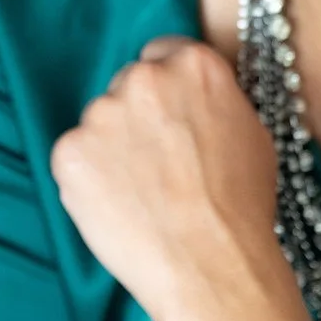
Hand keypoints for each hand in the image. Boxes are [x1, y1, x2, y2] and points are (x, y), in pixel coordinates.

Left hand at [50, 35, 290, 320]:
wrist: (211, 267)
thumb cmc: (242, 209)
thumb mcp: (251, 134)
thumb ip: (215, 101)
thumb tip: (194, 100)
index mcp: (195, 66)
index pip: (163, 54)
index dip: (166, 89)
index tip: (168, 116)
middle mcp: (144, 78)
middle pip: (128, 84)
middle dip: (137, 117)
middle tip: (157, 165)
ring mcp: (101, 113)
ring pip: (100, 122)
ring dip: (112, 148)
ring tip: (141, 195)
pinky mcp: (69, 151)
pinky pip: (76, 157)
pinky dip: (89, 179)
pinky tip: (119, 208)